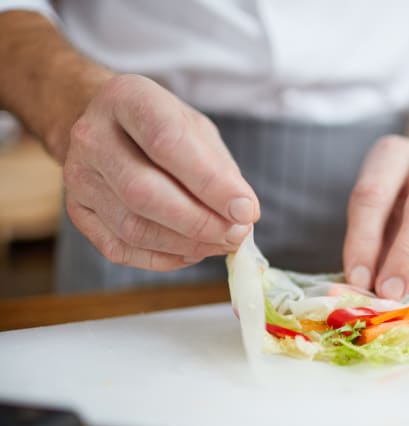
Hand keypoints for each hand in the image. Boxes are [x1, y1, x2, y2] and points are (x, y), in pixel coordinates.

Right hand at [63, 74, 259, 269]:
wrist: (106, 127)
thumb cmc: (161, 127)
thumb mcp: (197, 129)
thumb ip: (220, 168)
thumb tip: (243, 213)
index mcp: (126, 98)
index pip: (168, 142)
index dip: (211, 183)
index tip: (246, 210)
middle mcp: (92, 136)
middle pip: (144, 192)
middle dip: (200, 222)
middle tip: (237, 234)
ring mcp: (79, 177)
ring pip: (133, 227)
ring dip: (187, 244)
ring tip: (222, 243)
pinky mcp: (77, 212)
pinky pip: (121, 248)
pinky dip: (164, 258)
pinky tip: (193, 251)